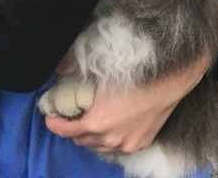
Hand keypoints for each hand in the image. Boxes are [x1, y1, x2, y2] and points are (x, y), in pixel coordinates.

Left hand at [44, 53, 210, 154]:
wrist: (167, 82)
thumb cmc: (135, 75)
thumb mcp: (100, 71)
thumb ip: (75, 69)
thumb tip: (58, 67)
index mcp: (95, 123)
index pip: (65, 130)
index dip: (54, 122)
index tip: (50, 116)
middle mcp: (108, 139)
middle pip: (80, 140)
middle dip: (72, 129)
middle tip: (72, 115)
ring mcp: (125, 145)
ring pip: (98, 147)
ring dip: (90, 137)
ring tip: (89, 121)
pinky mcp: (139, 144)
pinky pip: (116, 149)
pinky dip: (108, 141)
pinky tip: (109, 129)